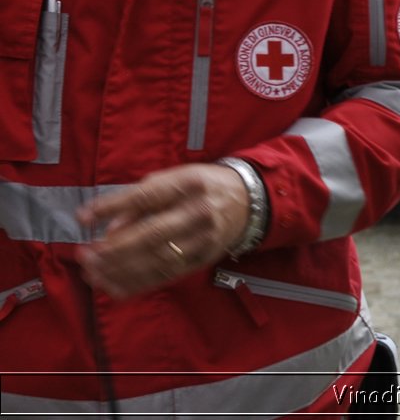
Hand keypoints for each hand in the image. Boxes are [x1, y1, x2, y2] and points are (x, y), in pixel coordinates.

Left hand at [75, 163, 249, 297]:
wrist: (249, 200)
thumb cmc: (203, 185)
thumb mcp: (175, 178)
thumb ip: (141, 199)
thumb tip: (110, 229)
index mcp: (189, 184)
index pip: (146, 198)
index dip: (112, 208)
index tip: (82, 218)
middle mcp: (198, 212)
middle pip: (151, 235)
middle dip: (113, 249)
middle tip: (84, 255)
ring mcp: (203, 239)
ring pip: (157, 260)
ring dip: (120, 270)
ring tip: (92, 272)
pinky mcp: (203, 260)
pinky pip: (166, 276)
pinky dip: (137, 284)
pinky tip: (113, 286)